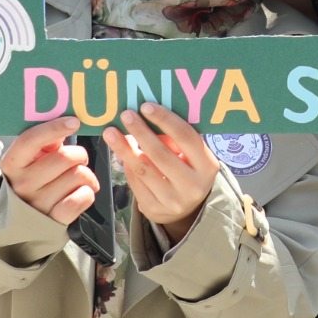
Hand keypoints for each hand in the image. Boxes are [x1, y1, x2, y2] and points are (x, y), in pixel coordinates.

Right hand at [0, 114, 97, 224]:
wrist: (20, 221)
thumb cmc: (30, 181)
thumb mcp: (28, 160)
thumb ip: (44, 141)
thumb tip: (66, 123)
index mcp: (13, 164)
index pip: (31, 140)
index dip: (55, 128)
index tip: (74, 122)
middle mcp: (22, 184)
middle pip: (65, 158)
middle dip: (79, 155)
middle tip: (78, 159)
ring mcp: (38, 204)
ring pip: (78, 176)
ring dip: (86, 174)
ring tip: (78, 178)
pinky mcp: (54, 220)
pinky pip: (83, 197)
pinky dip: (88, 192)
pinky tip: (81, 192)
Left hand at [106, 103, 219, 244]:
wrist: (186, 208)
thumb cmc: (187, 169)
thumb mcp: (190, 154)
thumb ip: (174, 138)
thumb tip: (146, 115)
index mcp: (207, 166)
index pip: (186, 137)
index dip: (165, 120)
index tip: (146, 106)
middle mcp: (193, 186)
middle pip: (161, 154)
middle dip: (141, 132)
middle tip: (126, 115)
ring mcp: (173, 201)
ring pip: (143, 170)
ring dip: (124, 149)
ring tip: (111, 132)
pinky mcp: (154, 210)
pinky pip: (136, 183)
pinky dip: (127, 165)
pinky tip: (121, 153)